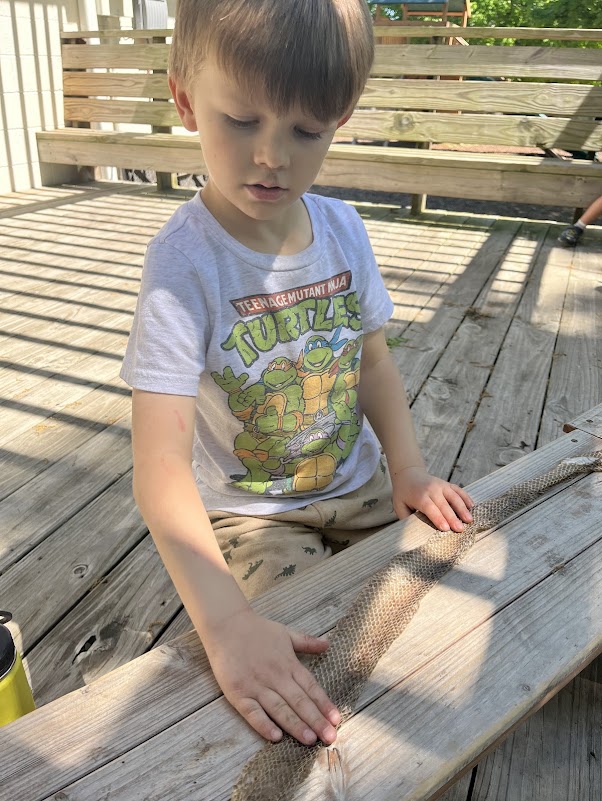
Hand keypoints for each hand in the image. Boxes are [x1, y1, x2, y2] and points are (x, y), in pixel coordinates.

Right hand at [202, 608, 340, 744]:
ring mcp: (256, 685)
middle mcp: (275, 676)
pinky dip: (264, 724)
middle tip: (330, 736)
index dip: (324, 704)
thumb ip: (306, 642)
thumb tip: (328, 644)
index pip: (310, 687)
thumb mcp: (285, 633)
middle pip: (299, 701)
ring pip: (279, 709)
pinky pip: (252, 712)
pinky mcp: (238, 693)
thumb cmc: (257, 630)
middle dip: (316, 720)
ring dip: (295, 725)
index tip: (336, 719)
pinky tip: (276, 737)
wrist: (226, 625)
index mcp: (288, 663)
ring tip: (310, 739)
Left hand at [392, 466, 472, 531]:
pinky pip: (458, 490)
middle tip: (460, 530)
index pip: (430, 508)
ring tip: (469, 520)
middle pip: (444, 504)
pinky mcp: (447, 484)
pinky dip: (465, 497)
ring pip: (454, 497)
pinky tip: (471, 506)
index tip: (446, 528)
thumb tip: (413, 532)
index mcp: (419, 496)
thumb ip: (405, 518)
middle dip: (452, 517)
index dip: (438, 518)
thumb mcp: (399, 505)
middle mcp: (431, 489)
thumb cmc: (403, 494)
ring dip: (462, 508)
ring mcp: (441, 485)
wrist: (408, 474)